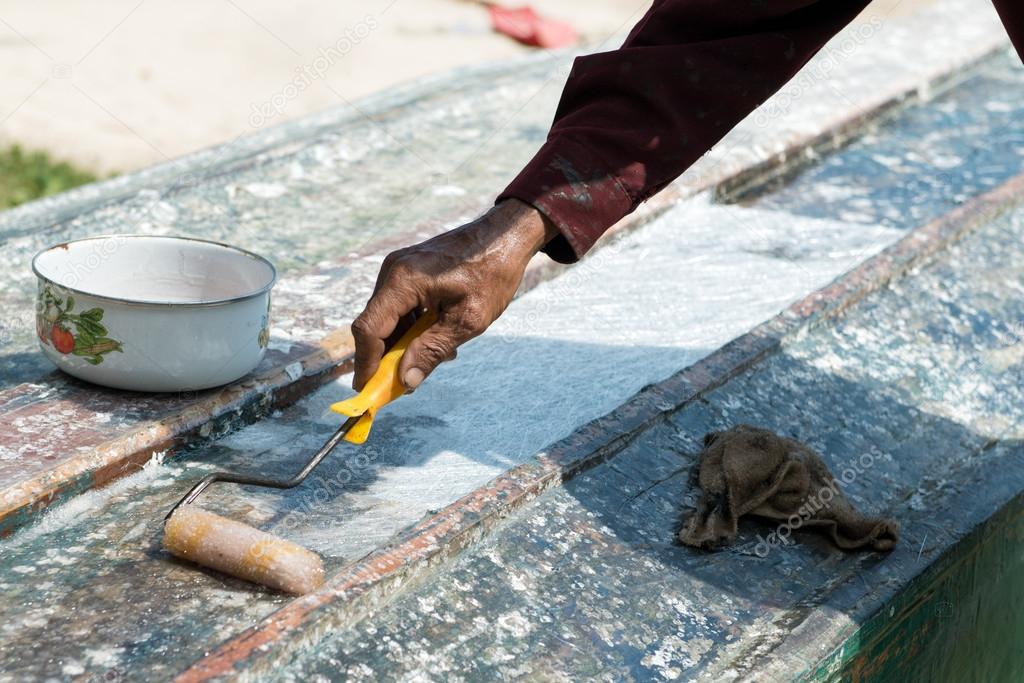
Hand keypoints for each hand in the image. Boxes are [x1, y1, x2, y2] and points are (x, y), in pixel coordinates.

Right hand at [352, 198, 556, 390]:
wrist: (505, 236)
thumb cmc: (492, 273)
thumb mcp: (468, 320)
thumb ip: (432, 350)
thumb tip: (406, 380)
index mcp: (403, 280)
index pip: (369, 329)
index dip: (366, 363)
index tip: (368, 391)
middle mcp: (393, 271)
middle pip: (373, 324)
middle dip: (384, 358)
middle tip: (400, 384)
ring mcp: (399, 268)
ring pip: (386, 317)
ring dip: (400, 344)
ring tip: (429, 360)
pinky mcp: (408, 270)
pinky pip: (398, 306)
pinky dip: (409, 328)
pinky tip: (434, 338)